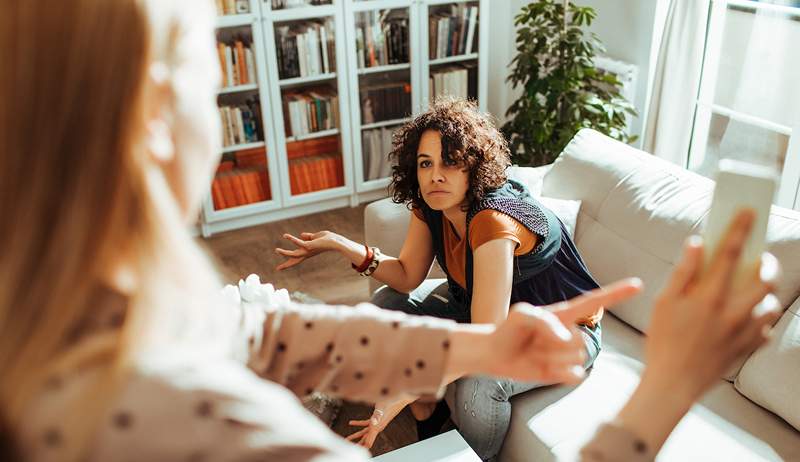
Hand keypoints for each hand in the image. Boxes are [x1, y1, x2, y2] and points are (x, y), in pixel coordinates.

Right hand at [275, 231, 340, 270]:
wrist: (336, 241)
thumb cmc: (327, 239)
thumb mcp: (315, 237)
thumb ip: (308, 236)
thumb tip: (301, 235)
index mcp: (307, 252)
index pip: (296, 257)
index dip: (289, 262)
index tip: (280, 268)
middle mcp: (307, 253)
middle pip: (294, 260)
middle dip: (286, 265)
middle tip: (277, 269)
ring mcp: (307, 250)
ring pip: (294, 254)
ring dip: (285, 253)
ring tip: (276, 250)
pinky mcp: (309, 246)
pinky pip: (298, 243)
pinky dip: (291, 239)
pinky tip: (285, 236)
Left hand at [345, 402, 396, 448]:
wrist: (398, 399)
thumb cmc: (390, 403)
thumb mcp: (382, 408)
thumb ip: (377, 415)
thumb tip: (373, 422)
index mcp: (377, 427)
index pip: (369, 440)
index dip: (363, 446)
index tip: (356, 450)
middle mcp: (377, 427)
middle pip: (365, 438)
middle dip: (357, 444)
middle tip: (349, 447)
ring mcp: (376, 423)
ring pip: (364, 432)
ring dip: (356, 436)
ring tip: (348, 439)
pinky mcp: (375, 418)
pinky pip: (365, 423)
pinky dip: (358, 423)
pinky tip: (351, 422)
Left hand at [476, 278, 643, 383]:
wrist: (495, 353)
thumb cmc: (508, 329)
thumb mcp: (521, 314)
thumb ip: (543, 320)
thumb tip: (566, 338)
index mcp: (564, 314)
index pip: (595, 302)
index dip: (617, 293)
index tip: (639, 285)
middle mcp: (571, 333)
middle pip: (579, 340)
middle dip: (554, 343)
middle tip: (533, 341)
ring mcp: (568, 353)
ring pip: (576, 358)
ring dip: (552, 358)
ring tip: (535, 352)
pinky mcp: (563, 372)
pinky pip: (574, 375)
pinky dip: (559, 374)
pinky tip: (543, 368)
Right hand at [614, 209, 782, 454]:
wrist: (674, 383)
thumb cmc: (663, 342)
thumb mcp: (663, 303)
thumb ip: (682, 272)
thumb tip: (696, 245)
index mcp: (709, 297)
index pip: (729, 253)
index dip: (739, 229)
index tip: (748, 212)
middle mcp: (733, 312)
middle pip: (764, 278)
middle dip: (767, 262)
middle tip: (760, 256)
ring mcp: (744, 332)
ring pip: (771, 305)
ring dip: (766, 293)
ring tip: (753, 290)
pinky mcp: (748, 349)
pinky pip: (766, 329)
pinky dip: (761, 320)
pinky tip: (747, 318)